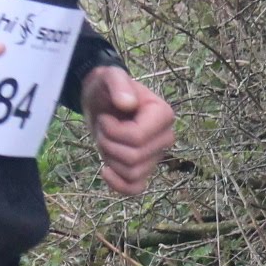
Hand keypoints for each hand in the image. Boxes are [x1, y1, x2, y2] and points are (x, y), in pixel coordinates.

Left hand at [81, 66, 174, 194]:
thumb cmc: (107, 87)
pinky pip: (135, 188)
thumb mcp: (109, 76)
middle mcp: (165, 137)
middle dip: (109, 144)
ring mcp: (155, 155)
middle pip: (134, 158)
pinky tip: (105, 170)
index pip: (138, 138)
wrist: (101, 100)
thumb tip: (128, 104)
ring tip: (106, 139)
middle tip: (103, 127)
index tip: (106, 117)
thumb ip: (118, 84)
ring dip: (110, 158)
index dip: (113, 131)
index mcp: (163, 115)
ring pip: (132, 173)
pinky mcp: (143, 168)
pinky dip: (118, 185)